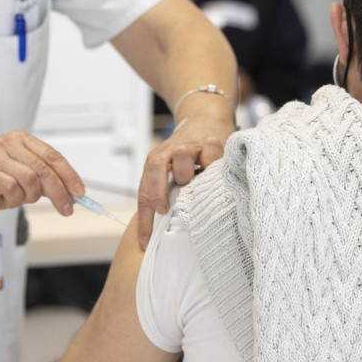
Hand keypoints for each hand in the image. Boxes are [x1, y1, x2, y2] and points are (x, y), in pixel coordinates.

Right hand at [0, 130, 85, 224]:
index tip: (79, 192)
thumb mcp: (31, 181)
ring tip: (20, 197)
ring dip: (29, 195)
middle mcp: (7, 142)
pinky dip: (14, 198)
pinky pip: (12, 188)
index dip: (68, 174)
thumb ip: (50, 181)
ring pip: (29, 179)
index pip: (52, 155)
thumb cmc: (1, 187)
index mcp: (21, 139)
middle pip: (43, 168)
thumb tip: (74, 193)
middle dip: (58, 191)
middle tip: (67, 208)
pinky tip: (6, 197)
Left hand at [137, 115, 233, 249]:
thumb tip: (161, 231)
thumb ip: (168, 194)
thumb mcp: (173, 173)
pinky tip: (216, 169)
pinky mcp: (209, 140)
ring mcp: (188, 145)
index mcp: (155, 165)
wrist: (205, 119)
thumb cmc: (189, 156)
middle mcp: (168, 153)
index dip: (144, 219)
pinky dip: (212, 160)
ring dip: (186, 172)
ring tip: (195, 182)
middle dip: (157, 191)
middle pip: (154, 168)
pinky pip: (210, 150)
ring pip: (181, 157)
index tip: (146, 242)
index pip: (144, 193)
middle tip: (164, 209)